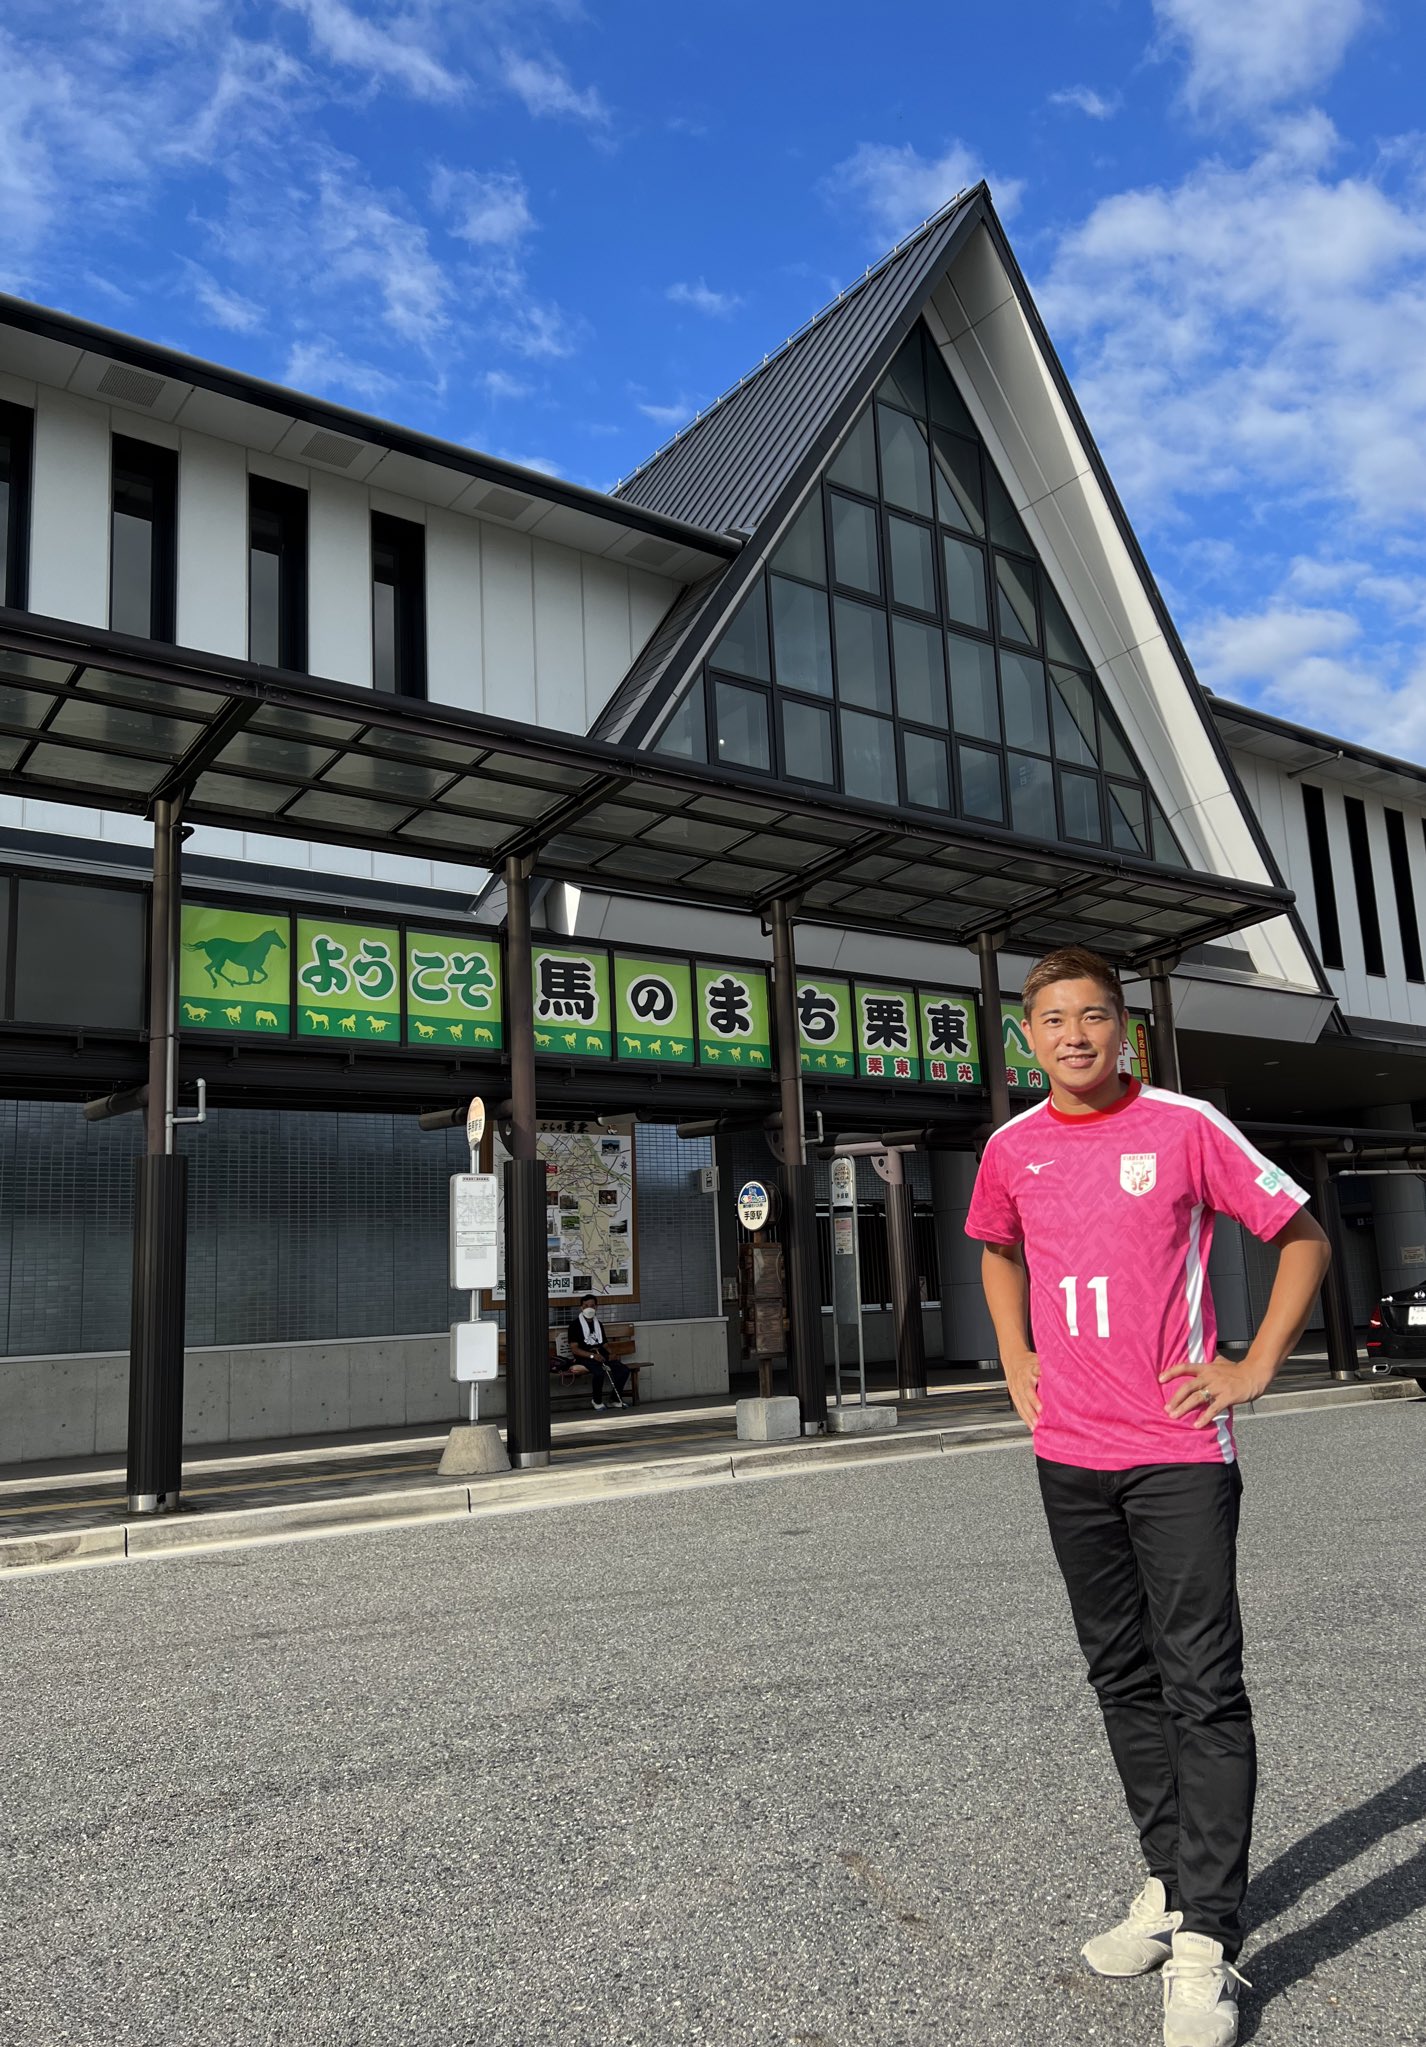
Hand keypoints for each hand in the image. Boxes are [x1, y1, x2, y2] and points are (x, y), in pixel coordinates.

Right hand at [1003, 1350, 1040, 1428]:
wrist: (1012, 1359)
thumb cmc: (1028, 1361)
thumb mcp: (1037, 1359)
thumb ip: (1046, 1366)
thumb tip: (1058, 1372)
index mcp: (1028, 1372)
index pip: (1031, 1386)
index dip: (1035, 1397)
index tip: (1041, 1406)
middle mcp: (1022, 1382)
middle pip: (1026, 1397)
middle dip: (1032, 1408)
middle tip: (1039, 1418)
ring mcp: (1017, 1389)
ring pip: (1021, 1404)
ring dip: (1028, 1415)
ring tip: (1035, 1425)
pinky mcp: (1014, 1395)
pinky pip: (1019, 1407)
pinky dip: (1024, 1417)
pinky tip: (1030, 1425)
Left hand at [1159, 1353, 1275, 1426]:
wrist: (1254, 1374)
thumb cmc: (1237, 1370)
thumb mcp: (1221, 1362)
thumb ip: (1210, 1361)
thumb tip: (1205, 1356)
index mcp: (1206, 1368)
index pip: (1185, 1368)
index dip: (1171, 1372)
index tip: (1160, 1379)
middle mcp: (1209, 1376)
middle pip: (1188, 1387)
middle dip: (1175, 1398)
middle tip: (1167, 1408)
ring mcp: (1218, 1387)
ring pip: (1197, 1398)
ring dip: (1184, 1408)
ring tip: (1175, 1416)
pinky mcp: (1227, 1397)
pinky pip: (1213, 1408)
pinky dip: (1204, 1417)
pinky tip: (1197, 1424)